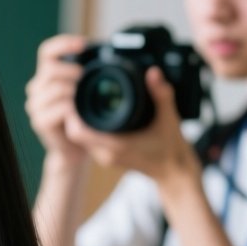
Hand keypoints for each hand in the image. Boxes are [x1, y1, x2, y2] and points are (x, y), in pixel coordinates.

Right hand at [25, 34, 90, 168]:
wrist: (75, 149)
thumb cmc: (84, 118)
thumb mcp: (86, 91)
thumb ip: (87, 74)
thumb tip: (108, 54)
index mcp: (46, 76)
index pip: (47, 51)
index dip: (63, 44)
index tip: (83, 44)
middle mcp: (36, 88)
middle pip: (50, 68)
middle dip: (72, 71)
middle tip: (86, 78)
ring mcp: (36, 106)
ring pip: (56, 88)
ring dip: (74, 90)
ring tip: (85, 97)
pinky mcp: (40, 122)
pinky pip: (58, 108)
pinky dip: (73, 109)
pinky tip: (80, 112)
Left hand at [63, 67, 198, 186]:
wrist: (174, 173)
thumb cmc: (172, 148)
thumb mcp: (169, 118)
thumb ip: (161, 94)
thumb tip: (153, 72)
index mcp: (117, 146)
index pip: (78, 131)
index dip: (72, 114)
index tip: (76, 95)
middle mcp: (106, 154)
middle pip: (75, 133)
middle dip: (74, 114)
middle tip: (78, 94)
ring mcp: (105, 158)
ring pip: (80, 138)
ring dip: (80, 121)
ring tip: (84, 101)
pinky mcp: (107, 158)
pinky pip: (89, 142)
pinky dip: (88, 128)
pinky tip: (94, 114)